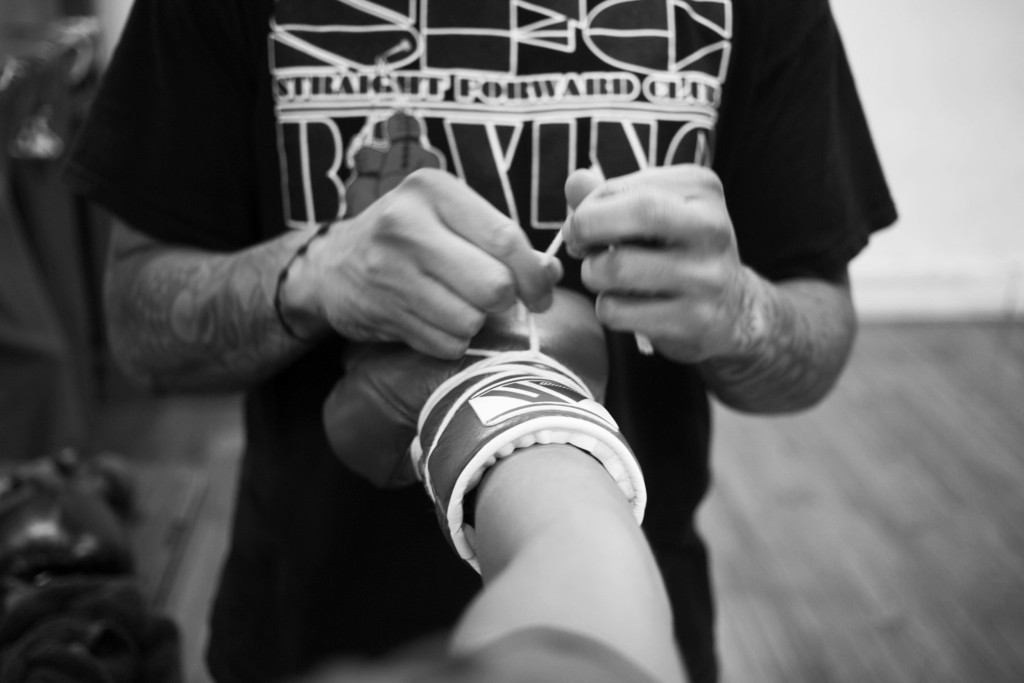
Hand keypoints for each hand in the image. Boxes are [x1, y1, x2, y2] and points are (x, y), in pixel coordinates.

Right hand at [287, 169, 562, 358]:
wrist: (332, 264)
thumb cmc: (408, 237)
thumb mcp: (450, 218)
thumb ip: (502, 241)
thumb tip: (551, 273)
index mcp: (433, 190)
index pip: (505, 238)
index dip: (533, 275)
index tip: (540, 294)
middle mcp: (406, 224)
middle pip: (493, 286)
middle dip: (504, 302)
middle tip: (495, 301)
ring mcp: (389, 269)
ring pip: (470, 320)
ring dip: (474, 323)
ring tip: (456, 305)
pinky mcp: (380, 310)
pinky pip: (445, 343)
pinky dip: (450, 341)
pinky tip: (433, 320)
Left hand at [563, 165, 761, 363]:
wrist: (734, 310)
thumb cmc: (681, 252)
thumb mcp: (655, 213)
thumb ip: (612, 196)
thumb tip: (575, 182)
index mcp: (701, 190)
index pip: (630, 186)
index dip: (588, 205)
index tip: (579, 223)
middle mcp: (711, 228)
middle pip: (640, 212)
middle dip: (587, 227)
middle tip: (576, 244)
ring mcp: (705, 277)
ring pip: (617, 268)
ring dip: (592, 273)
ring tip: (604, 276)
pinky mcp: (693, 320)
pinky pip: (618, 311)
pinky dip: (606, 308)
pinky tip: (625, 305)